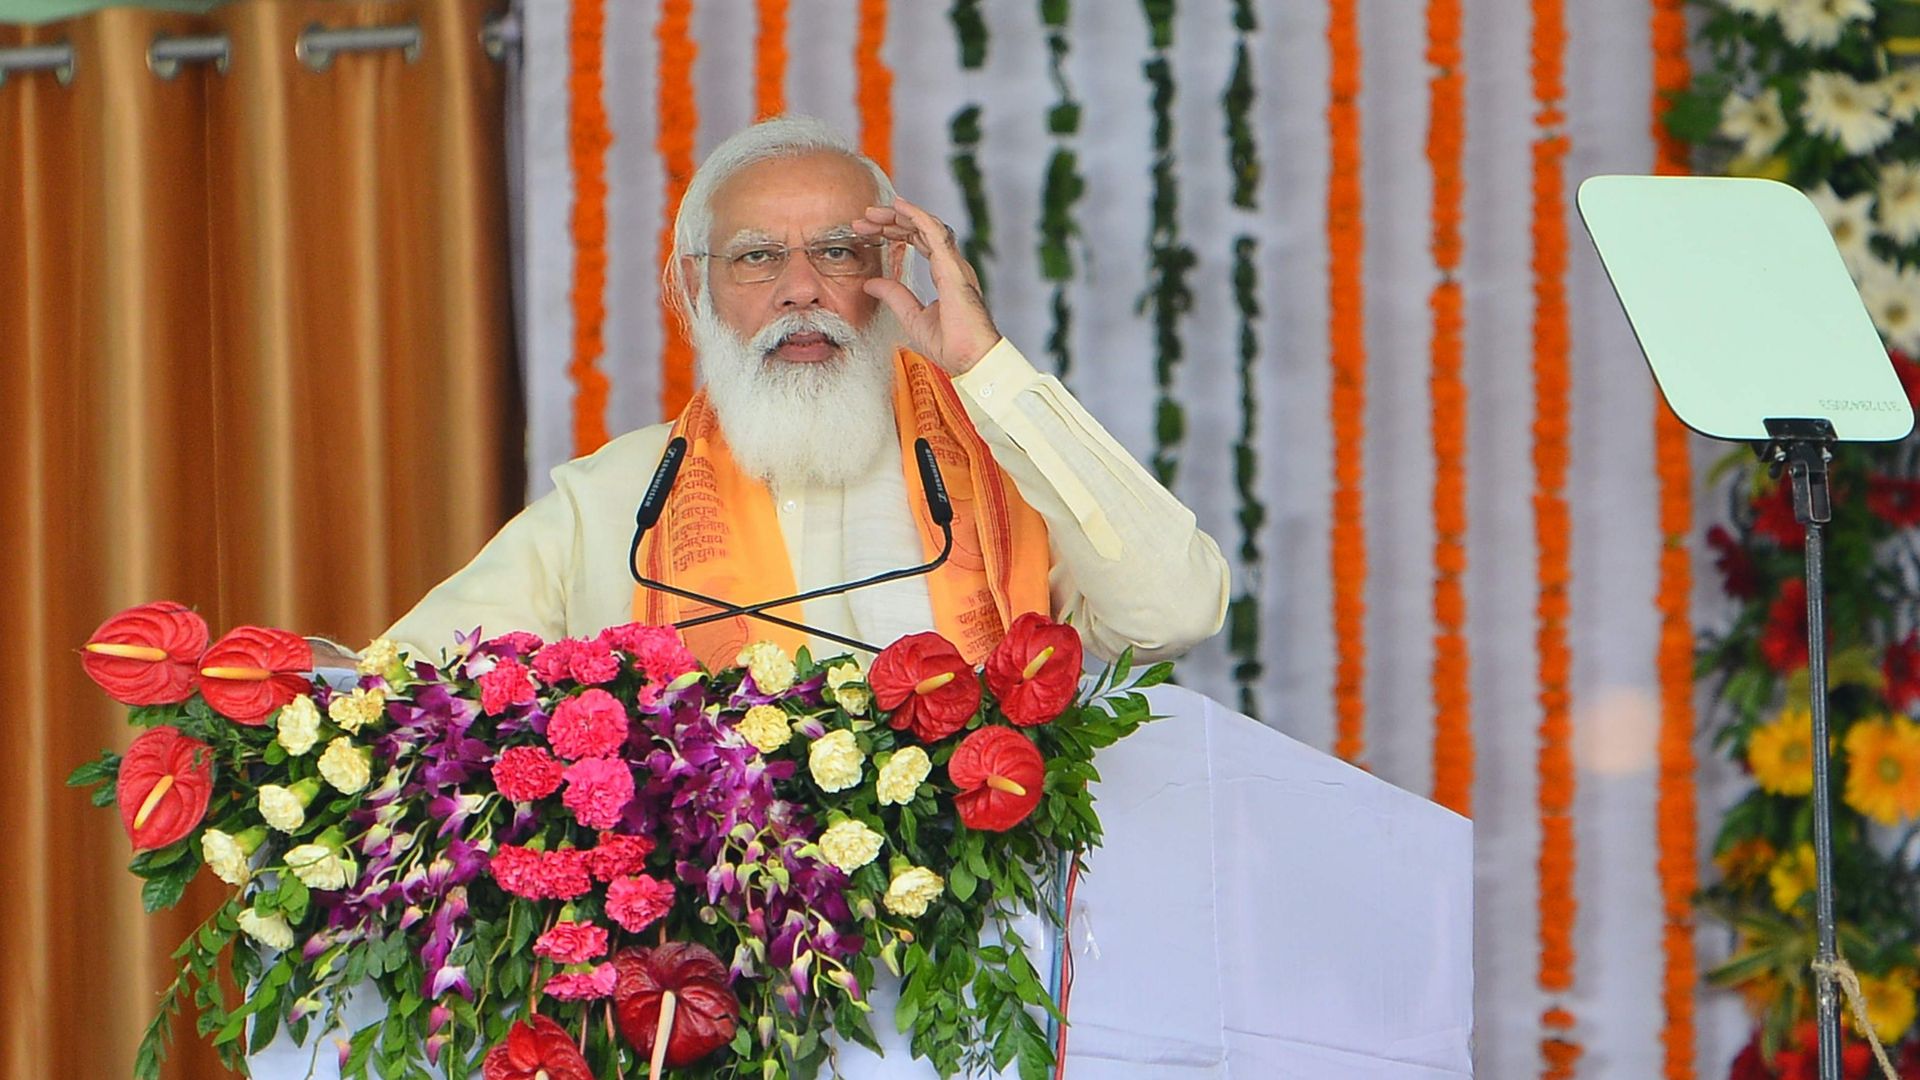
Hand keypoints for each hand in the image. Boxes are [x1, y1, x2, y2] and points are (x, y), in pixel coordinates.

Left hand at [854, 197, 1000, 375]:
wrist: (972, 360)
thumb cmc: (953, 346)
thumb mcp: (911, 318)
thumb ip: (894, 297)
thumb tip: (871, 283)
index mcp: (945, 275)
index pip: (919, 242)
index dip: (894, 233)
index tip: (868, 230)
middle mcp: (952, 265)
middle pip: (920, 230)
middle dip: (891, 220)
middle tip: (865, 217)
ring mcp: (954, 265)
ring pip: (926, 226)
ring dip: (899, 216)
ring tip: (873, 212)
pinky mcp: (953, 269)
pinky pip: (935, 233)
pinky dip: (917, 216)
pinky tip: (899, 207)